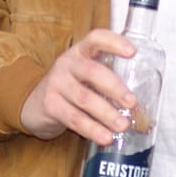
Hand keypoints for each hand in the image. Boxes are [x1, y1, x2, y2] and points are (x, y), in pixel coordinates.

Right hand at [20, 28, 138, 145]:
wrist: (33, 104)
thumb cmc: (71, 88)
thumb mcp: (85, 77)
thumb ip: (108, 85)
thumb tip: (142, 112)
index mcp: (80, 52)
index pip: (96, 38)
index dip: (114, 42)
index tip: (132, 52)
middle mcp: (67, 63)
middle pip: (92, 71)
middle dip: (114, 88)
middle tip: (132, 102)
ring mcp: (56, 83)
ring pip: (84, 98)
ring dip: (106, 113)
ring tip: (123, 126)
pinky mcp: (50, 105)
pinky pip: (74, 118)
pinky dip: (92, 129)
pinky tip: (105, 137)